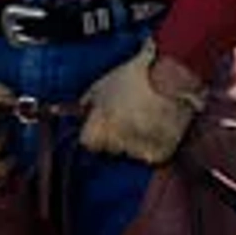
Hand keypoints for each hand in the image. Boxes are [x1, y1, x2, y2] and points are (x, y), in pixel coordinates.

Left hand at [78, 42, 199, 164]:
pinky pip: (150, 157)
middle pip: (108, 149)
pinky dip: (154, 147)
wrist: (174, 78)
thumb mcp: (102, 84)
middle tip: (128, 119)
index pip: (87, 143)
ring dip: (134, 142)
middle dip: (114, 138)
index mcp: (101, 121)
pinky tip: (157, 128)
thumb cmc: (137, 77)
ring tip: (145, 120)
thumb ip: (84, 103)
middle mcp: (118, 138)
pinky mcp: (159, 154)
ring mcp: (139, 148)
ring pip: (129, 154)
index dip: (93, 134)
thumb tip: (61, 110)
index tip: (101, 127)